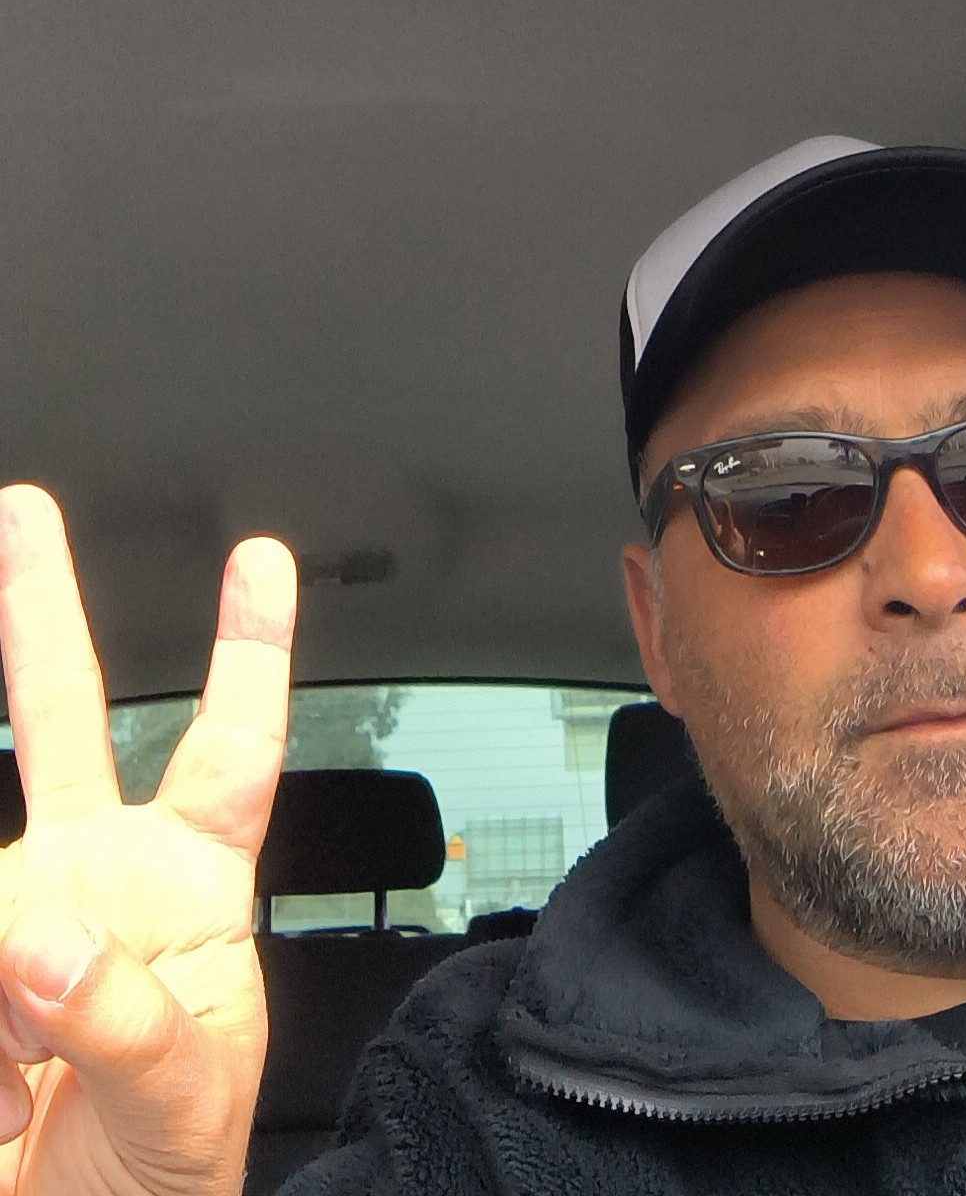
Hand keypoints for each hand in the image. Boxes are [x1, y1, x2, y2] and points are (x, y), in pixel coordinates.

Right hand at [0, 485, 296, 1194]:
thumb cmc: (168, 1166)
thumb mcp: (187, 1100)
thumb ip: (132, 1020)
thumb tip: (42, 939)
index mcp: (197, 886)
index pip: (236, 746)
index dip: (250, 651)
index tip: (260, 560)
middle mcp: (103, 874)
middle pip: (73, 718)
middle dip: (44, 613)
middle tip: (27, 514)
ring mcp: (20, 909)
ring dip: (2, 1001)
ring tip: (22, 1091)